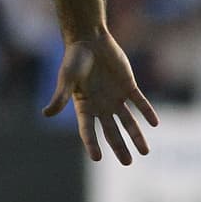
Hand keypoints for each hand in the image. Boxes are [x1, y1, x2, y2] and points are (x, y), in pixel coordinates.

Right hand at [43, 34, 158, 164]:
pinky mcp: (128, 86)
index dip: (91, 144)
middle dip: (120, 147)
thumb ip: (60, 97)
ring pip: (128, 121)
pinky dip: (147, 112)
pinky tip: (154, 123)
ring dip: (136, 136)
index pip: (87, 130)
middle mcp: (101, 106)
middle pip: (111, 131)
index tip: (97, 158)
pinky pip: (139, 102)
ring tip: (145, 152)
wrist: (89, 39)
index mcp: (84, 106)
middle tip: (128, 162)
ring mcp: (116, 97)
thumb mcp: (66, 78)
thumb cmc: (74, 58)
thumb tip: (45, 114)